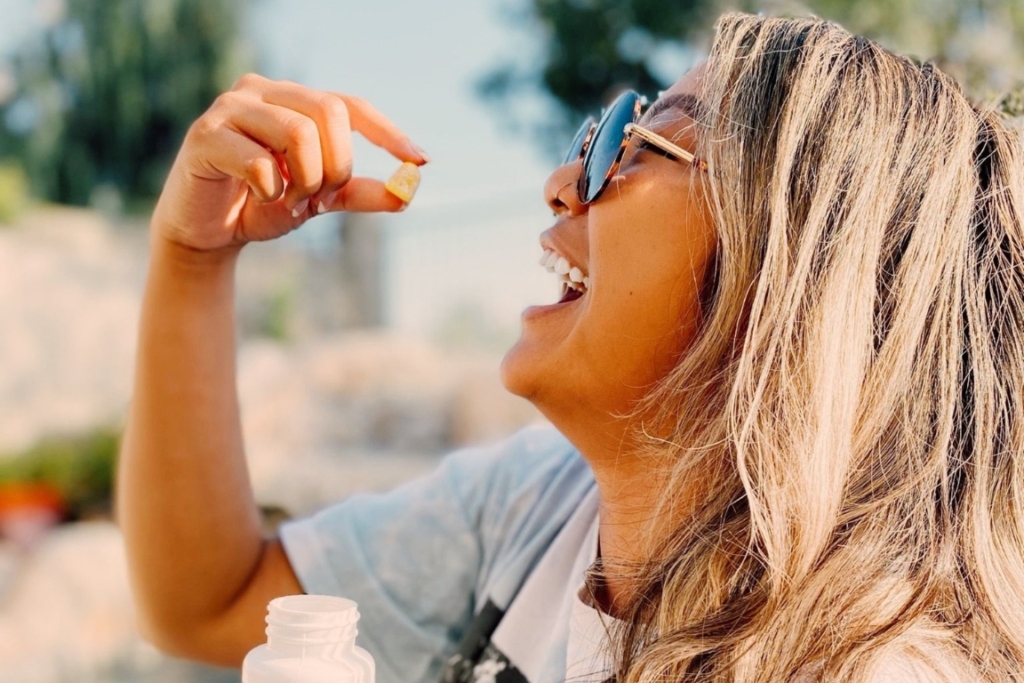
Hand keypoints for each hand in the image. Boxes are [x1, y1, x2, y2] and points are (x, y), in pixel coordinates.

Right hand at [151, 73, 427, 251]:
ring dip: (305, 180)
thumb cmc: (261, 205)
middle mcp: (262, 91)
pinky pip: (259, 162)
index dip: (387, 132)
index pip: (350, 104)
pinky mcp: (205, 135)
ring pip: (297, 133)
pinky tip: (259, 198)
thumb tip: (407, 193)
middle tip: (320, 197)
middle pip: (328, 111)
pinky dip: (271, 190)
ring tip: (288, 201)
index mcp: (293, 100)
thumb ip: (358, 193)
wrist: (207, 233)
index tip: (420, 160)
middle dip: (337, 164)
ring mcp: (231, 108)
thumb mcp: (318, 200)